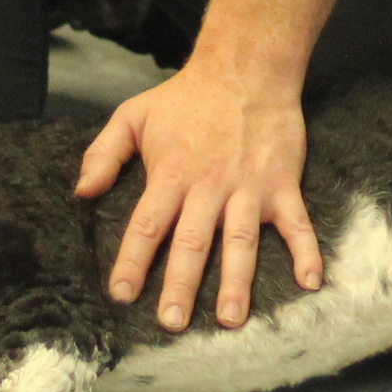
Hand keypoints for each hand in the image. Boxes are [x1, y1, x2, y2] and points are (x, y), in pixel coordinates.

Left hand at [73, 65, 320, 331]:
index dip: (132, 261)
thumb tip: (81, 192)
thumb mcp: (132, 115)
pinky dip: (306, 252)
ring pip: (241, 240)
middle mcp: (208, 187)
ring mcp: (248, 188)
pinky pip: (297, 223)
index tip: (121, 295)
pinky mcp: (282, 184)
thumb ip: (103, 153)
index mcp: (170, 175)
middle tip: (172, 323)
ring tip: (230, 318)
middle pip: (192, 242)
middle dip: (181, 284)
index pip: (146, 225)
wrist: (246, 68)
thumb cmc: (186, 98)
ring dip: (237, 280)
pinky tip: (310, 283)